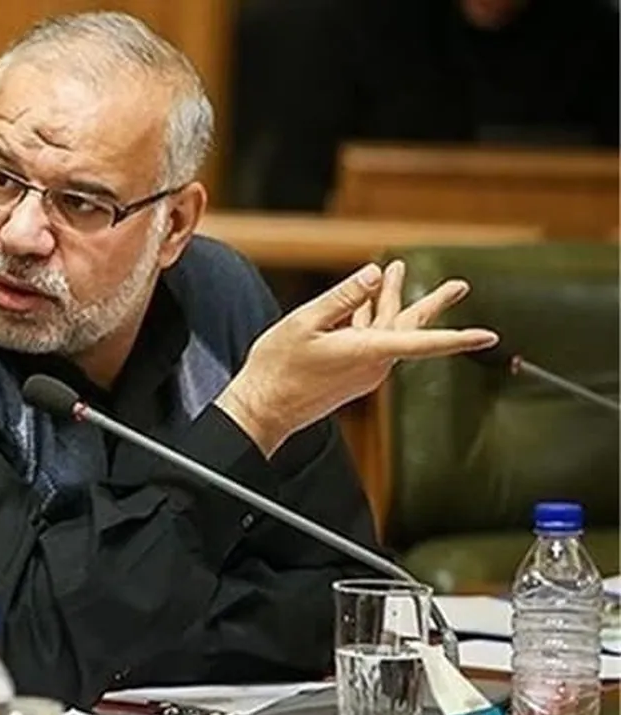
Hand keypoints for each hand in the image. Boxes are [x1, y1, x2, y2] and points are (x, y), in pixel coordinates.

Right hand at [217, 260, 497, 455]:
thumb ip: (343, 297)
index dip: (457, 337)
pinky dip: (367, 315)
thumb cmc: (279, 368)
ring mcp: (363, 370)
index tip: (487, 336)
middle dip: (433, 302)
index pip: (423, 340)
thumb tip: (372, 274)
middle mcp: (372, 364)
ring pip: (387, 329)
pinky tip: (361, 300)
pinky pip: (369, 338)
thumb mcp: (306, 322)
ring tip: (394, 271)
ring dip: (389, 300)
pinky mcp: (351, 373)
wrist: (263, 408)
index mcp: (367, 352)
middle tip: (460, 284)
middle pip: (410, 327)